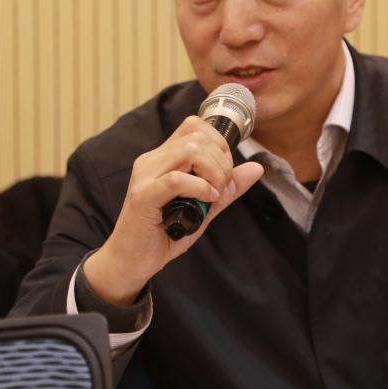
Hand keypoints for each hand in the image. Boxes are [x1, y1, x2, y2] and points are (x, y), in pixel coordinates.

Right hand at [83, 116, 263, 305]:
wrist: (131, 262)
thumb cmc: (164, 234)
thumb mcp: (205, 208)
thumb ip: (227, 187)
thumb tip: (256, 168)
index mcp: (164, 158)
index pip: (195, 127)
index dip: (219, 144)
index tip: (224, 172)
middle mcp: (152, 160)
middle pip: (198, 136)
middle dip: (222, 162)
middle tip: (221, 189)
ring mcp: (146, 176)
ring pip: (190, 150)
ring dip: (213, 173)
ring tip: (213, 195)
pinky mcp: (143, 196)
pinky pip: (177, 179)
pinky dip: (200, 188)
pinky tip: (206, 201)